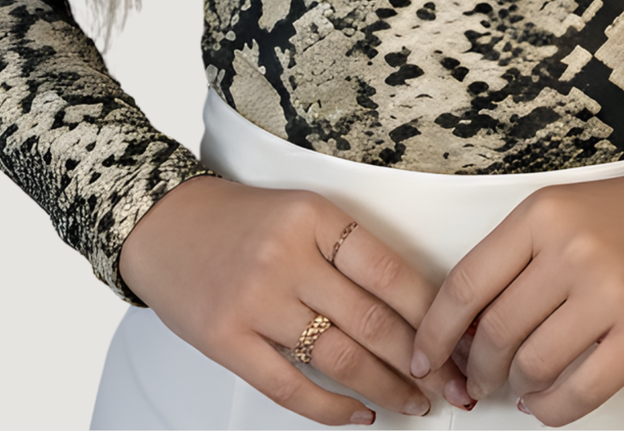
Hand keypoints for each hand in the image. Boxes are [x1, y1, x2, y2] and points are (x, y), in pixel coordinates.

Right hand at [120, 176, 462, 424]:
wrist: (165, 225)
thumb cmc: (240, 220)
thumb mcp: (302, 213)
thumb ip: (349, 254)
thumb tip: (417, 306)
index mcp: (314, 216)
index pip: (390, 271)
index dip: (432, 314)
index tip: (458, 340)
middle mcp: (287, 256)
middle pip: (372, 320)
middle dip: (423, 362)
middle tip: (453, 385)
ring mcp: (255, 300)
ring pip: (340, 357)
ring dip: (386, 389)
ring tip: (414, 404)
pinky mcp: (226, 340)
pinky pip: (290, 386)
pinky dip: (331, 410)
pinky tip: (358, 416)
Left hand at [411, 171, 623, 425]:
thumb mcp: (564, 212)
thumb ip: (517, 258)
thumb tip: (467, 323)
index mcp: (543, 213)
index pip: (468, 282)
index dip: (437, 331)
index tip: (426, 356)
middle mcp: (572, 250)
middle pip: (497, 330)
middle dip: (477, 366)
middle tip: (475, 377)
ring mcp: (609, 293)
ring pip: (533, 364)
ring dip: (515, 386)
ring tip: (517, 385)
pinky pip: (579, 391)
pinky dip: (552, 408)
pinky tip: (544, 401)